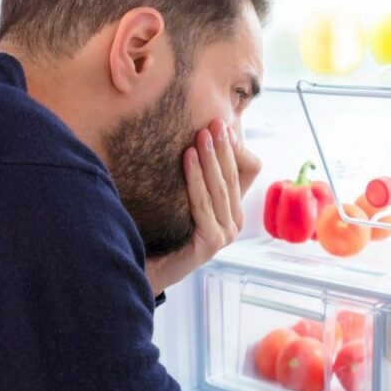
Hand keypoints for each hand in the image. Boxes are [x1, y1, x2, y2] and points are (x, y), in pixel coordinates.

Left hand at [145, 119, 260, 293]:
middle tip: (215, 121)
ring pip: (219, 188)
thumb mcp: (184, 198)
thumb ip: (196, 176)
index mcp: (232, 211)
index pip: (244, 173)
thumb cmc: (163, 231)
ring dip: (211, 158)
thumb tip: (196, 137)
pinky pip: (203, 204)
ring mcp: (225, 235)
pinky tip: (187, 157)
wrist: (147, 269)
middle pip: (232, 177)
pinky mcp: (211, 243)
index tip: (224, 125)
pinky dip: (195, 178)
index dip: (235, 149)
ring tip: (202, 134)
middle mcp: (234, 223)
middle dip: (223, 147)